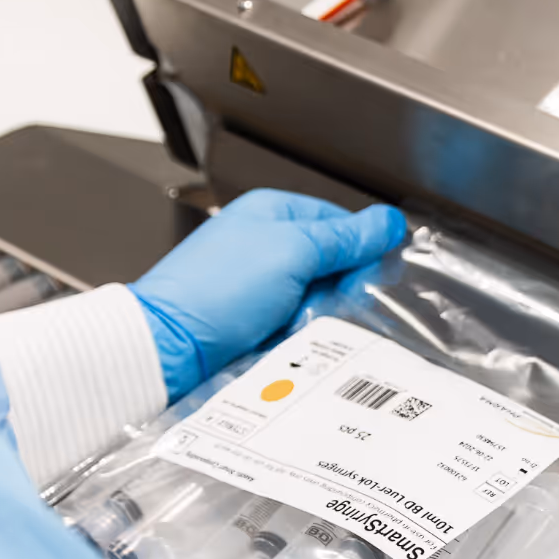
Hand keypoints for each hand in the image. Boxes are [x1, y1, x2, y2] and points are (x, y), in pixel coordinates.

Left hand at [133, 190, 408, 400]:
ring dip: (317, 317)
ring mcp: (258, 286)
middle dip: (336, 289)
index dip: (361, 247)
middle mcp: (265, 245)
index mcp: (273, 212)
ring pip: (317, 302)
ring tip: (297, 324)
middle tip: (324, 300)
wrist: (169, 347)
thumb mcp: (294, 251)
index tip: (372, 271)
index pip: (340, 221)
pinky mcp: (253, 323)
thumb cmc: (215, 291)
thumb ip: (346, 237)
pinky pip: (296, 328)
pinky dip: (298, 338)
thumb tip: (389, 221)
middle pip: (332, 266)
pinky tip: (287, 342)